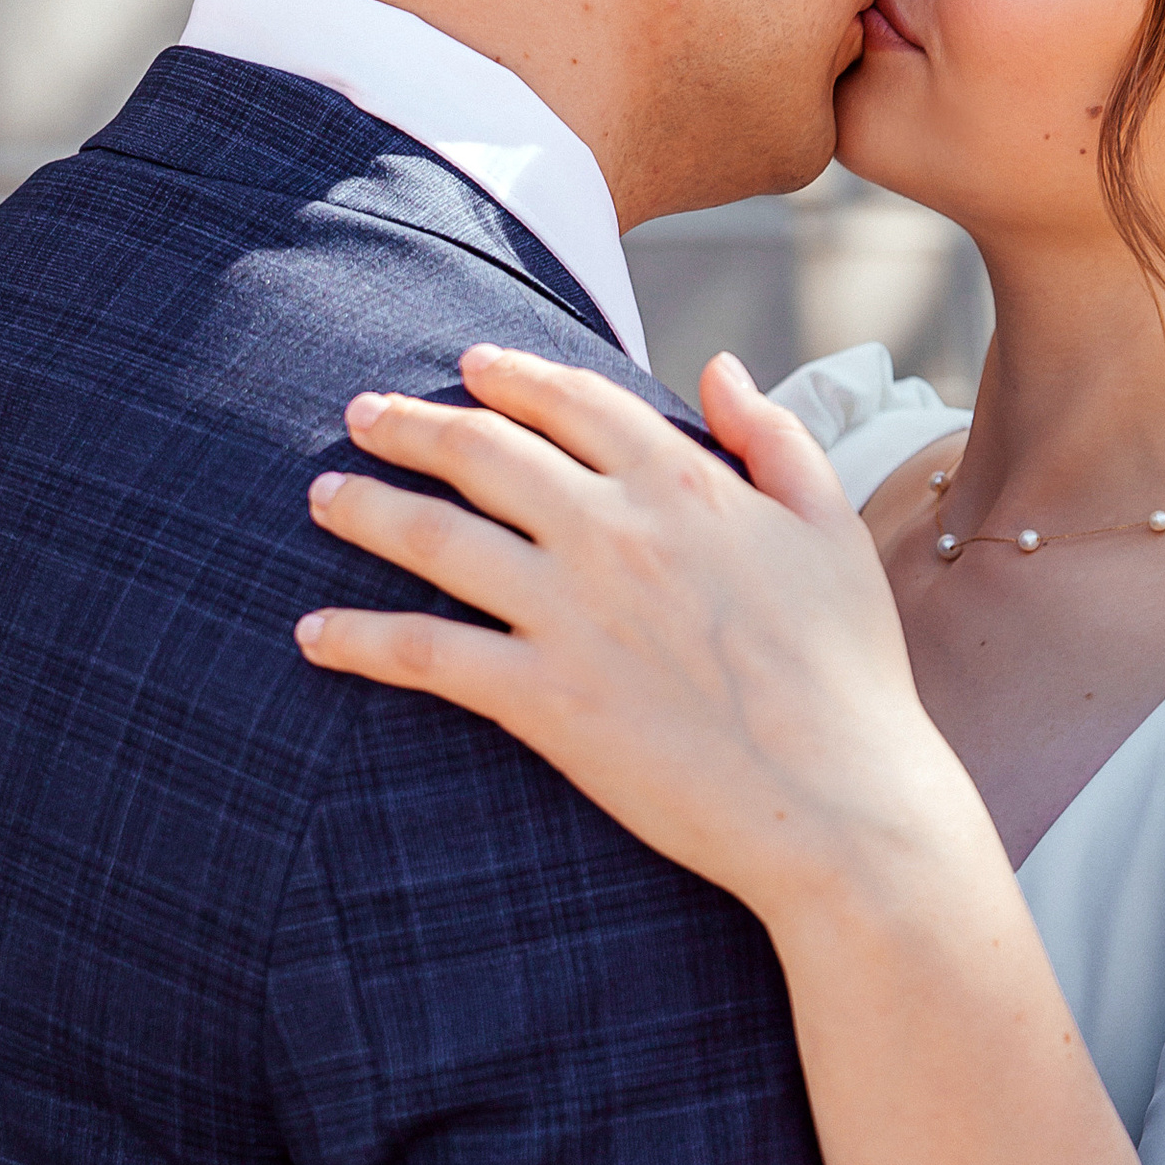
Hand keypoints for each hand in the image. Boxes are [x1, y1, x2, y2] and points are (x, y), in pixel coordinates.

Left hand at [296, 343, 994, 930]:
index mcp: (684, 481)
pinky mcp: (539, 697)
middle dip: (412, 424)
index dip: (512, 375)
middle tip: (364, 414)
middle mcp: (612, 529)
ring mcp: (568, 611)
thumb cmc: (850, 671)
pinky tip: (313, 632)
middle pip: (482, 451)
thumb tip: (717, 368)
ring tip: (323, 495)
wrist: (840, 799)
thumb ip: (773, 437)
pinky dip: (358, 638)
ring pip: (435, 538)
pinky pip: (424, 653)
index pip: (573, 400)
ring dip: (366, 509)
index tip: (469, 365)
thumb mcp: (830, 529)